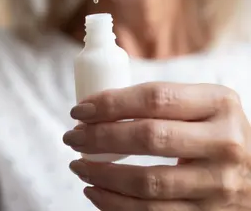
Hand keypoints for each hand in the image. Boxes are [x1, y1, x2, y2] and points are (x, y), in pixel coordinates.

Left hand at [63, 83, 250, 209]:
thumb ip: (156, 102)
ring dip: (102, 174)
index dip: (111, 104)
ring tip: (78, 165)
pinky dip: (115, 205)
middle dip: (100, 137)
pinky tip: (95, 192)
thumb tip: (98, 109)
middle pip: (149, 138)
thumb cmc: (213, 129)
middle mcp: (224, 142)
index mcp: (218, 103)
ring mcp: (219, 184)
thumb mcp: (198, 104)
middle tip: (72, 137)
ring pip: (147, 183)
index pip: (154, 98)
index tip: (80, 110)